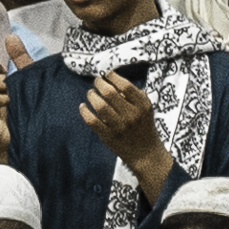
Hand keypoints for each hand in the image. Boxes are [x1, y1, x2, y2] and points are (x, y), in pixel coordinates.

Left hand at [82, 66, 166, 187]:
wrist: (145, 153)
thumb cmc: (143, 126)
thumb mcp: (145, 108)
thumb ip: (133, 94)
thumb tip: (113, 80)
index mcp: (142, 105)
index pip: (125, 86)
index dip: (113, 77)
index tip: (107, 75)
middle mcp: (131, 115)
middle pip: (110, 93)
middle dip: (99, 84)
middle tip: (96, 82)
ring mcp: (119, 126)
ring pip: (100, 106)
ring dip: (91, 96)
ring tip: (90, 93)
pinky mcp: (108, 136)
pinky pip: (92, 121)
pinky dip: (85, 112)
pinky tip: (83, 106)